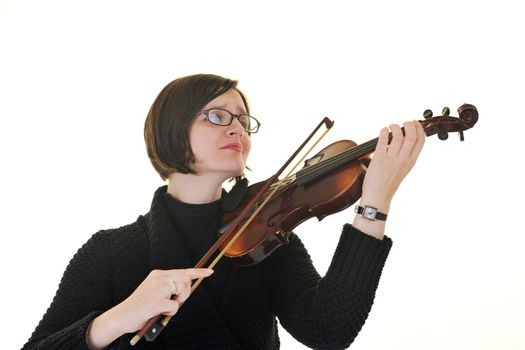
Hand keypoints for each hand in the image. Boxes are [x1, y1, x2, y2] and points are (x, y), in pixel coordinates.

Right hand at [86, 268, 212, 348]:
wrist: (122, 316)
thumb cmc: (140, 306)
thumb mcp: (155, 292)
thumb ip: (169, 288)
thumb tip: (186, 290)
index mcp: (158, 275)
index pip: (182, 271)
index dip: (198, 272)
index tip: (210, 271)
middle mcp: (158, 278)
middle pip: (185, 281)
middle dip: (185, 293)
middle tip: (175, 301)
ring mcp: (157, 289)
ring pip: (181, 293)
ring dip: (176, 303)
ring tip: (162, 307)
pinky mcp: (155, 302)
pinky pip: (175, 307)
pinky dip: (169, 313)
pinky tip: (158, 312)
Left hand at [361, 120, 424, 208]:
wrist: (378, 196)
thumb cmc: (388, 184)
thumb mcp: (403, 169)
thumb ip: (405, 156)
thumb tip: (402, 139)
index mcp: (411, 162)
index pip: (421, 141)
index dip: (419, 129)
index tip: (415, 122)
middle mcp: (403, 160)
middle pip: (411, 136)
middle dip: (409, 125)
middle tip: (404, 122)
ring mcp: (392, 159)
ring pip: (397, 136)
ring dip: (394, 127)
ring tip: (391, 126)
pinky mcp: (379, 159)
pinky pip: (383, 140)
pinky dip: (383, 132)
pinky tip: (382, 130)